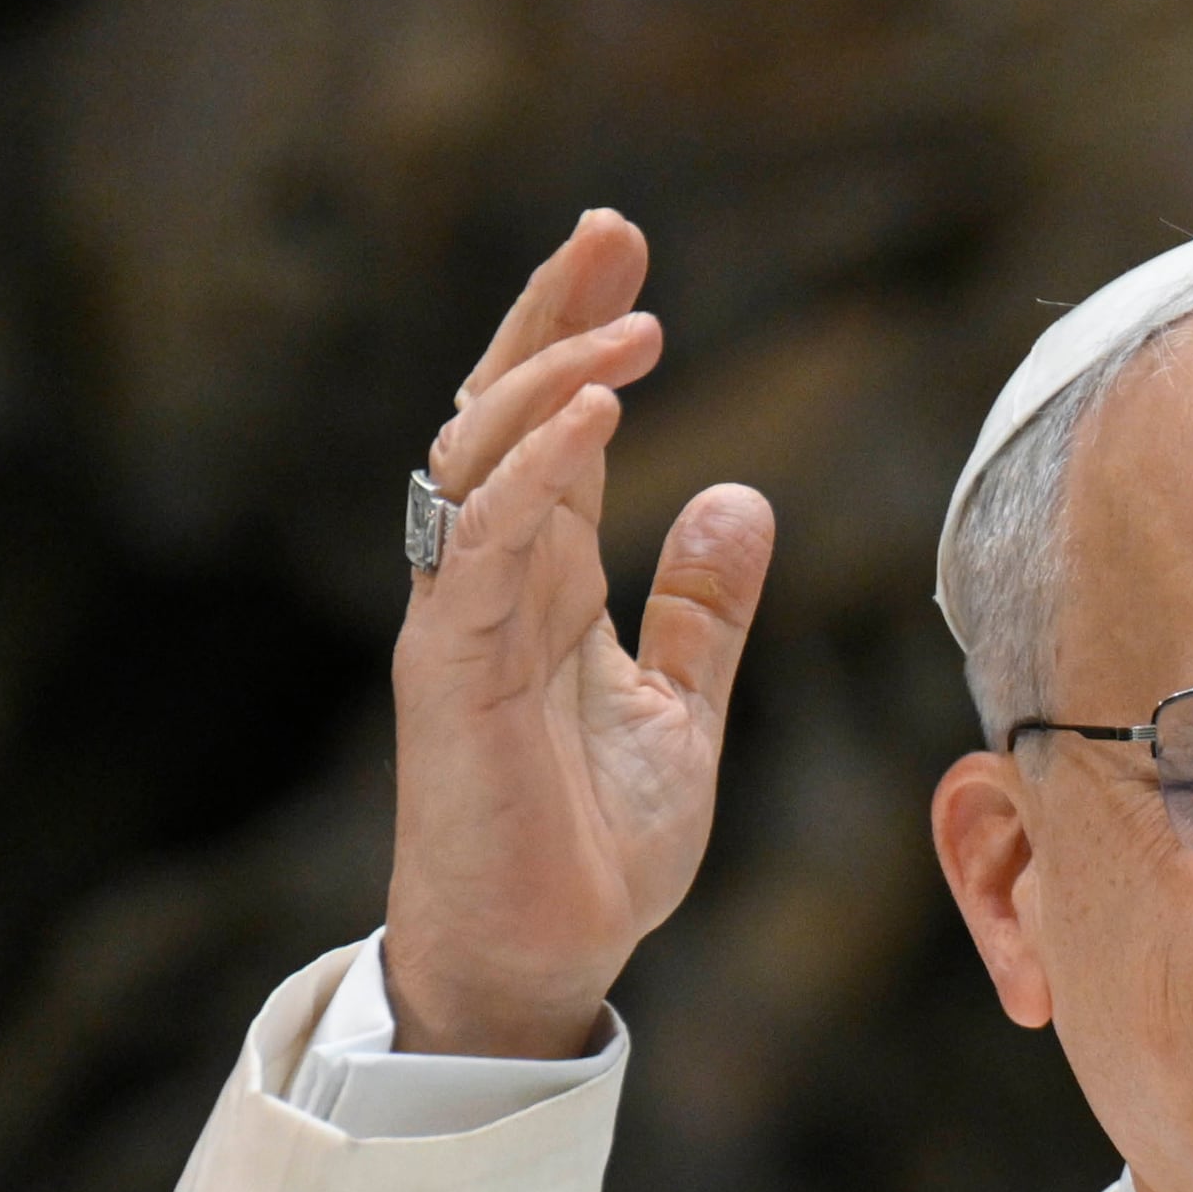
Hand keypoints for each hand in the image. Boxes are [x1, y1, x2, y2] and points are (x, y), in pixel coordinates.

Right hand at [384, 208, 777, 1058]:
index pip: (555, 426)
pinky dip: (531, 472)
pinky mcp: (451, 672)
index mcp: (543, 581)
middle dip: (552, 314)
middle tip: (613, 229)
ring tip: (630, 322)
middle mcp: (491, 581)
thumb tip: (741, 496)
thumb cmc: (593, 850)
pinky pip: (479, 547)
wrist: (543, 962)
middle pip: (503, 408)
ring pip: (479, 456)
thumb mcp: (682, 712)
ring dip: (551, 374)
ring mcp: (462, 620)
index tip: (631, 261)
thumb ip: (705, 610)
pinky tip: (592, 416)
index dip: (583, 336)